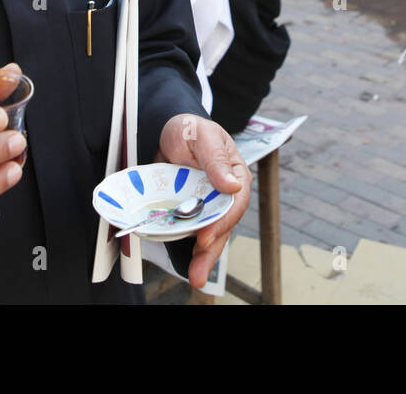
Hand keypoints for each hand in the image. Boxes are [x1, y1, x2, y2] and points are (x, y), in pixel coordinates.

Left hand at [157, 115, 250, 288]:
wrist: (170, 132)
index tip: (204, 235)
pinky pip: (195, 231)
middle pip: (224, 224)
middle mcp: (225, 193)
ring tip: (196, 277)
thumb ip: (215, 159)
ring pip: (212, 233)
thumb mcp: (202, 136)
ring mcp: (209, 204)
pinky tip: (188, 265)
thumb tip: (232, 185)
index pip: (234, 202)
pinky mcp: (193, 210)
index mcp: (235, 174)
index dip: (221, 221)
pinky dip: (191, 248)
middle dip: (213, 248)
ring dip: (205, 256)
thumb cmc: (190, 129)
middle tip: (199, 270)